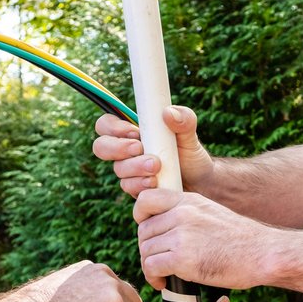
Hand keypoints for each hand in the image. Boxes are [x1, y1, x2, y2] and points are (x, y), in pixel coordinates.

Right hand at [93, 105, 214, 197]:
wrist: (200, 183)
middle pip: (101, 147)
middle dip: (117, 148)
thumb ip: (184, 119)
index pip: (106, 125)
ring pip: (118, 170)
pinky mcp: (136, 189)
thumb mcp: (190, 133)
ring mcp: (130, 172)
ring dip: (135, 167)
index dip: (113, 127)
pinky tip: (155, 182)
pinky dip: (140, 184)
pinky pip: (128, 187)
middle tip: (139, 148)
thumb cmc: (191, 154)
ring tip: (157, 167)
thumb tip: (168, 112)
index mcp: (133, 133)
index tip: (134, 131)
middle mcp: (126, 152)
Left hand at [133, 188, 269, 289]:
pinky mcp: (182, 258)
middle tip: (160, 262)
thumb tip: (164, 229)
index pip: (145, 199)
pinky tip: (164, 283)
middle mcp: (182, 213)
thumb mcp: (211, 214)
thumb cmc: (242, 241)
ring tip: (163, 275)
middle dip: (148, 249)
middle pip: (143, 231)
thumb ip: (188, 216)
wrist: (263, 254)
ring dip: (151, 266)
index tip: (150, 234)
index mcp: (189, 200)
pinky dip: (154, 278)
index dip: (140, 218)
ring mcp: (181, 234)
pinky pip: (151, 266)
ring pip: (146, 250)